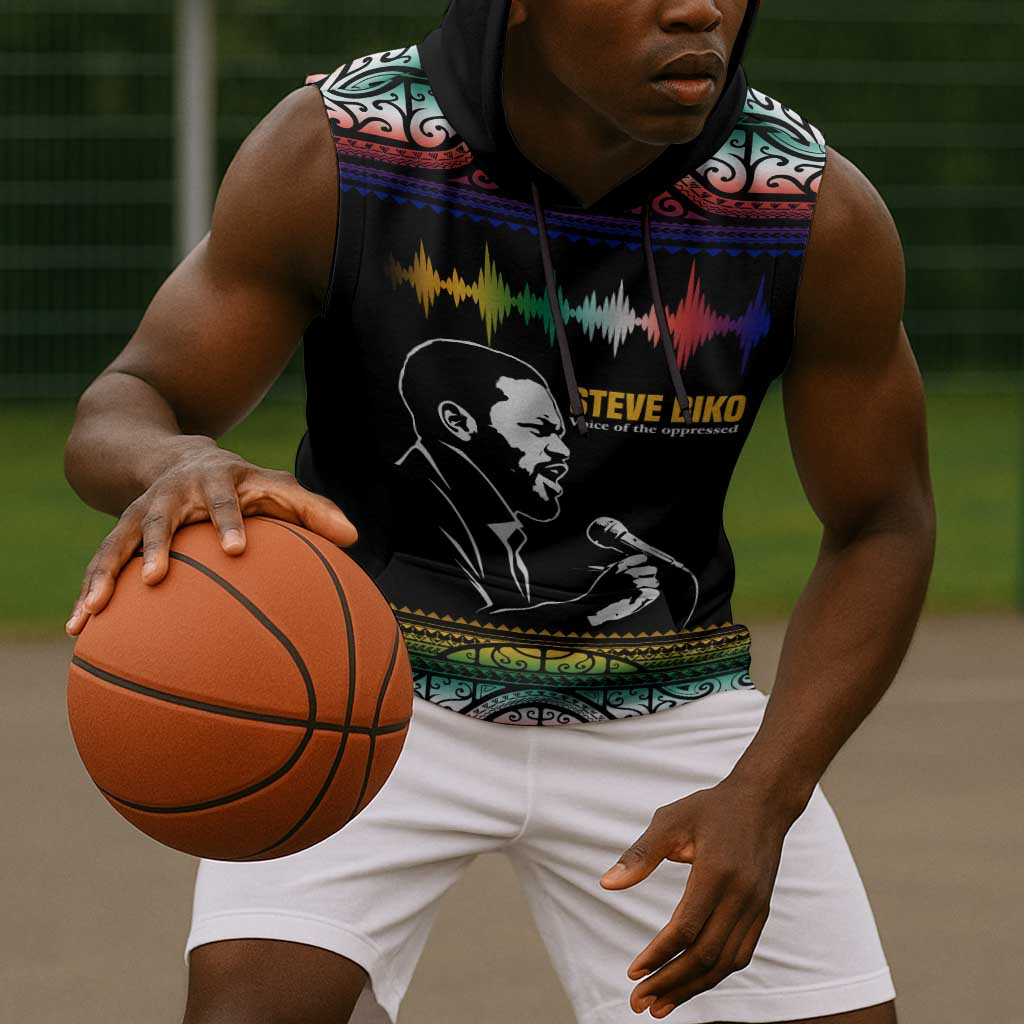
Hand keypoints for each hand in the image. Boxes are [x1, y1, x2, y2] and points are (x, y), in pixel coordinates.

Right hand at [65, 437, 357, 635]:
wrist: (176, 457)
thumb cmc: (240, 483)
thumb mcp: (275, 486)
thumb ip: (313, 509)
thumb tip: (354, 537)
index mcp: (214, 483)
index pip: (224, 501)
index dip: (228, 521)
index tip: (235, 549)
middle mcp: (171, 495)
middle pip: (158, 518)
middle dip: (155, 546)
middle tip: (155, 578)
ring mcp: (139, 513)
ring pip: (116, 542)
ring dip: (103, 575)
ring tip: (91, 612)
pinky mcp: (118, 533)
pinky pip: (100, 564)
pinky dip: (87, 593)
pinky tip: (76, 629)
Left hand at [598, 776, 795, 1016]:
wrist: (763, 802)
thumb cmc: (711, 808)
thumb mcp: (671, 819)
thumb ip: (640, 854)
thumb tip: (606, 883)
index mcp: (717, 872)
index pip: (686, 928)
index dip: (658, 955)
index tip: (632, 972)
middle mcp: (741, 896)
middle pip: (705, 955)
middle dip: (670, 983)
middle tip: (639, 1003)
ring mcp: (756, 907)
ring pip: (724, 962)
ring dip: (692, 988)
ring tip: (659, 1005)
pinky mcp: (761, 912)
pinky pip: (740, 954)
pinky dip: (714, 974)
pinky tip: (691, 984)